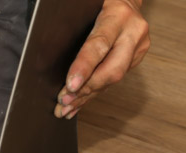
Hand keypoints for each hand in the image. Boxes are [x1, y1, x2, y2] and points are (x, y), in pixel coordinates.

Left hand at [54, 0, 149, 118]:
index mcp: (118, 16)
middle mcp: (132, 32)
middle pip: (112, 70)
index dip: (84, 68)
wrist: (126, 0)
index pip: (99, 45)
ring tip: (65, 108)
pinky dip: (93, 94)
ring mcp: (137, 47)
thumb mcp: (85, 5)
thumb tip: (48, 47)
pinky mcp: (135, 58)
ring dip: (87, 96)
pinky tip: (77, 104)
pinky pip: (112, 80)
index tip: (70, 85)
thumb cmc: (98, 3)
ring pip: (113, 79)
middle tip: (64, 101)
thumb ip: (73, 23)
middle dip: (86, 89)